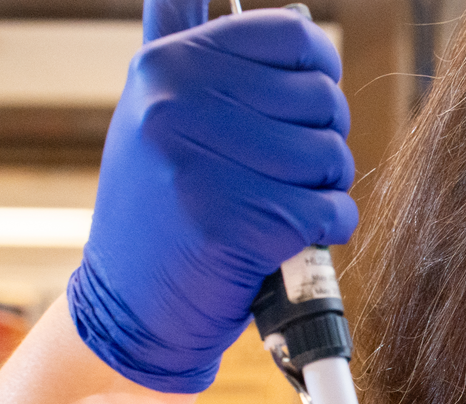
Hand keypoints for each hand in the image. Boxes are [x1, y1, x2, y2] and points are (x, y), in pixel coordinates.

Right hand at [68, 0, 356, 393]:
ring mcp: (201, 164)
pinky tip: (291, 239)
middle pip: (323, 100)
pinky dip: (328, 231)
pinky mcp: (232, 223)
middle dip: (325, 142)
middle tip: (291, 174)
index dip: (321, 73)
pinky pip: (331, 212)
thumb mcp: (157, 111)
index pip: (295, 36)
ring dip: (327, 191)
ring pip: (332, 157)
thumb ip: (182, 44)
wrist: (132, 305)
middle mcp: (178, 104)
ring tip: (286, 207)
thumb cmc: (164, 207)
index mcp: (168, 65)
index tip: (308, 105)